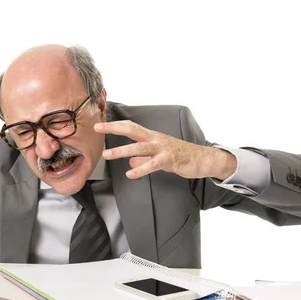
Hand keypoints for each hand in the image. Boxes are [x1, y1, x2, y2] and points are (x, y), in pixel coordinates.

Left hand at [94, 120, 236, 179]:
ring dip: (122, 150)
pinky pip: (153, 164)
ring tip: (108, 155)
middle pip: (132, 130)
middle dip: (114, 129)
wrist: (202, 159)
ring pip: (139, 147)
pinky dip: (141, 169)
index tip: (99, 125)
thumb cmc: (180, 155)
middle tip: (98, 129)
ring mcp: (162, 148)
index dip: (114, 125)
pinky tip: (131, 174)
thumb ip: (143, 158)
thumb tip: (130, 162)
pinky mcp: (169, 159)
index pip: (130, 127)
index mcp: (151, 136)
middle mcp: (155, 139)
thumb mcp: (158, 156)